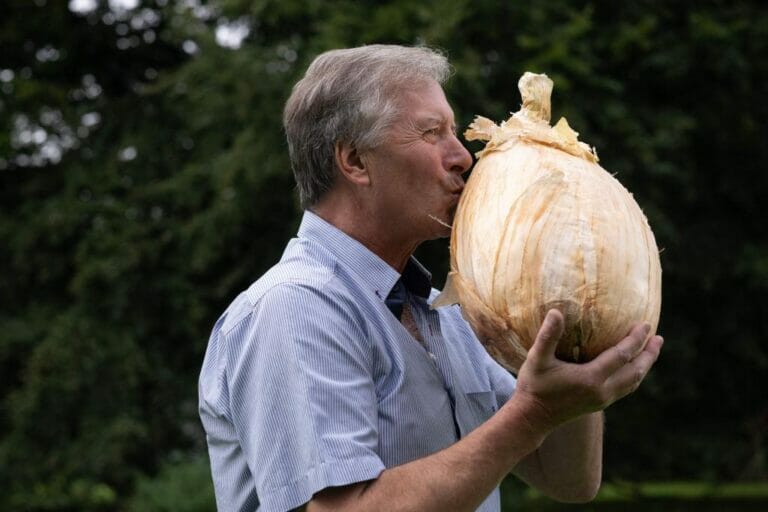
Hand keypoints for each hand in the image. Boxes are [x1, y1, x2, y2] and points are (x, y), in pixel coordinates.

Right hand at [513, 309, 662, 432]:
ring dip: (644, 366)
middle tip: (658, 338)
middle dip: (649, 354)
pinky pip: (625, 389)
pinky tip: (631, 368)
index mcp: (591, 379)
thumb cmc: (533, 386)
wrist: (532, 418)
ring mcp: (602, 400)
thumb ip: (548, 336)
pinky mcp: (599, 405)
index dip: (636, 339)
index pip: (622, 355)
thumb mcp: (537, 359)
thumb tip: (555, 312)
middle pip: (635, 371)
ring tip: (651, 351)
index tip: (646, 324)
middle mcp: (602, 391)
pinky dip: (633, 376)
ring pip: (633, 382)